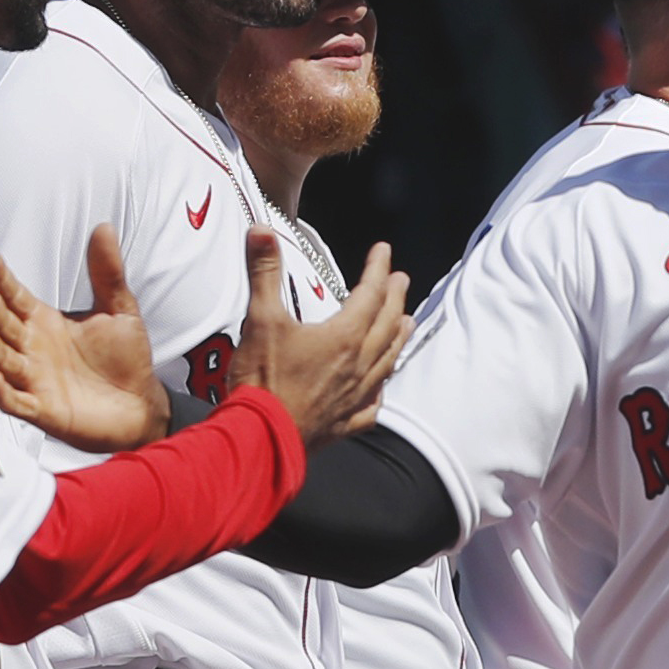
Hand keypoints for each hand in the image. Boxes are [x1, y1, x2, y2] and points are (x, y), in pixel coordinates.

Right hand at [0, 227, 163, 451]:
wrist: (141, 406)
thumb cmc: (126, 359)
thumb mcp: (120, 310)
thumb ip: (107, 273)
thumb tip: (105, 228)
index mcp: (43, 322)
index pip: (14, 295)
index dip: (1, 277)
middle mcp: (31, 348)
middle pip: (1, 323)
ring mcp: (33, 379)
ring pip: (1, 358)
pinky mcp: (42, 410)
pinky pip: (16, 402)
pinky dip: (3, 392)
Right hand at [237, 230, 411, 443]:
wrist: (261, 437)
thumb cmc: (262, 380)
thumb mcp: (260, 318)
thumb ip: (264, 272)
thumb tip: (262, 231)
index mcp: (343, 337)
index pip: (370, 294)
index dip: (377, 269)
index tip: (383, 251)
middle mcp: (358, 366)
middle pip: (387, 325)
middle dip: (395, 298)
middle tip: (402, 280)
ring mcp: (356, 397)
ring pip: (387, 362)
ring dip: (399, 339)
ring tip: (407, 324)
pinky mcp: (345, 423)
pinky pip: (372, 404)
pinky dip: (380, 390)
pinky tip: (380, 388)